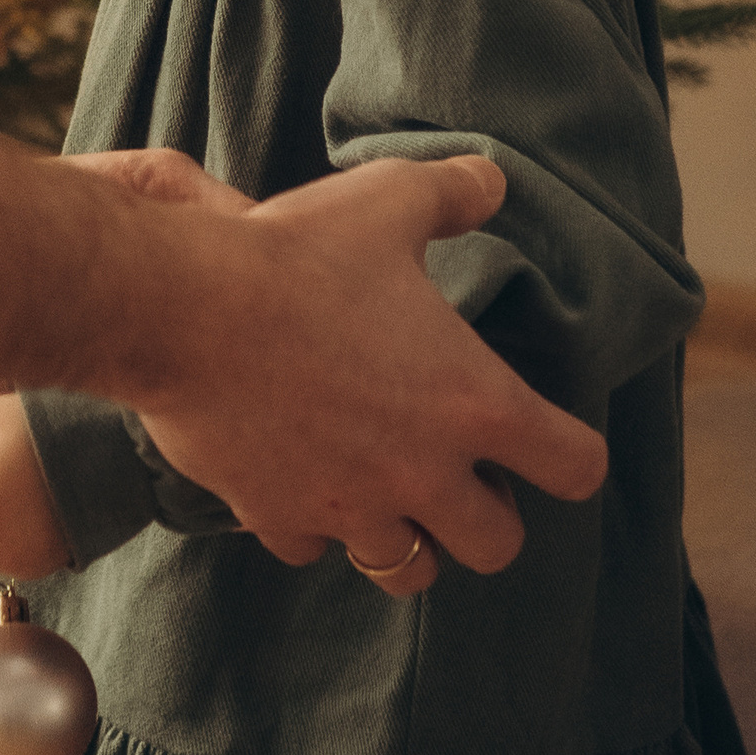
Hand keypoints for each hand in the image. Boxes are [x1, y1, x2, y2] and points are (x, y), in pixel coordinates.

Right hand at [127, 150, 606, 591]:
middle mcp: (422, 471)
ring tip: (394, 498)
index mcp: (472, 402)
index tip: (552, 440)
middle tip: (464, 474)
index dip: (573, 454)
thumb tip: (493, 183)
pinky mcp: (280, 516)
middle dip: (490, 517)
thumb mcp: (387, 200)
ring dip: (412, 540)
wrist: (182, 308)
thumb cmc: (295, 254)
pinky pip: (313, 546)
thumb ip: (453, 194)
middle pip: (497, 546)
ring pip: (408, 571)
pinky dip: (315, 523)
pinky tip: (303, 480)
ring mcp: (350, 504)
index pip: (573, 467)